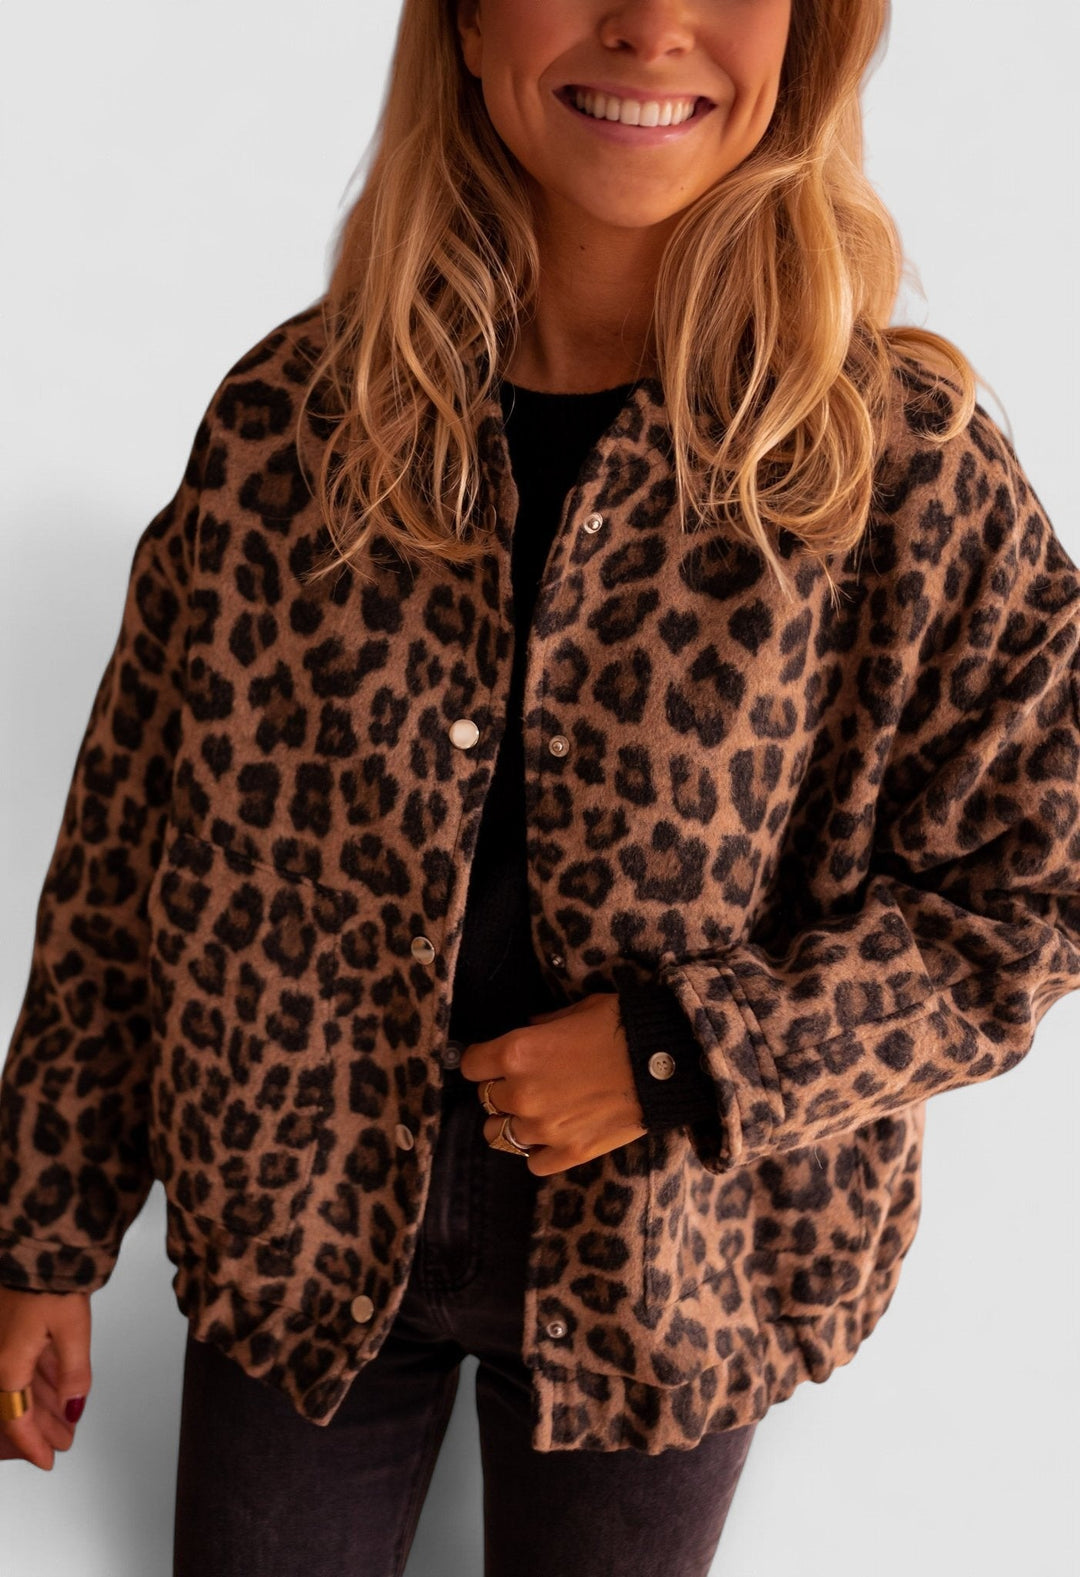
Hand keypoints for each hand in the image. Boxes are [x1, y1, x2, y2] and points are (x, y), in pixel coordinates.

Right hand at [0, 1287, 91, 1470]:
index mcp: (8, 1365)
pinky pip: (27, 1362)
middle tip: (65, 1443)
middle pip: (20, 1404)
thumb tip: (74, 1408)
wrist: (37, 1244)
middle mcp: (0, 1357)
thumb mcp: (72, 1331)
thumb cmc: (50, 1282)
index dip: (33, 1444)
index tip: (48, 1460)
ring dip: (45, 1403)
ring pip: (24, 1384)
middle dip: (44, 1426)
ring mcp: (5, 1341)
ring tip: (66, 1419)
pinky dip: (44, 1378)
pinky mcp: (14, 1326)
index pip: (17, 1419)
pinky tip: (60, 1385)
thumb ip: (74, 1374)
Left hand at [458, 991, 647, 1176]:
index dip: (482, 1062)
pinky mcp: (570, 1152)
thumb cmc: (622, 1026)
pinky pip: (533, 1163)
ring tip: (536, 1112)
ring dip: (514, 1122)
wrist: (666, 1061)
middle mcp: (522, 1093)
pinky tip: (554, 1136)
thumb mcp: (578, 1010)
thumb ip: (543, 1025)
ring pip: (500, 1135)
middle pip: (486, 1100)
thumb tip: (530, 1030)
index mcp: (517, 1052)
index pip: (471, 1066)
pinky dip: (539, 1152)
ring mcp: (544, 1128)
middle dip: (502, 1091)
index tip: (493, 1062)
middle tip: (525, 1083)